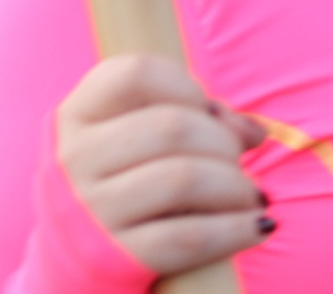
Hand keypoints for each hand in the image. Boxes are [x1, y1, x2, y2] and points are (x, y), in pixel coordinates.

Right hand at [57, 53, 270, 274]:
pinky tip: (257, 225)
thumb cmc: (126, 178)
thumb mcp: (142, 136)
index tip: (205, 109)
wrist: (77, 256)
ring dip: (234, 185)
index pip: (137, 73)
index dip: (187, 86)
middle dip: (223, 141)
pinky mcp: (112, 259)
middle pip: (172, 127)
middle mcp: (76, 158)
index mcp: (79, 113)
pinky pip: (188, 238)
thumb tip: (257, 133)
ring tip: (248, 194)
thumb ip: (201, 119)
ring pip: (183, 179)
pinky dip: (234, 229)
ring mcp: (90, 210)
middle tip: (235, 159)